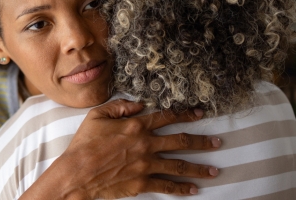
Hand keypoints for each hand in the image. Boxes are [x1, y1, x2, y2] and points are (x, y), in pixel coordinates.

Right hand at [21, 99, 220, 199]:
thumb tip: (139, 104)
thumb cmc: (85, 143)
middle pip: (180, 141)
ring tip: (214, 169)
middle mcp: (146, 144)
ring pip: (178, 165)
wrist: (77, 172)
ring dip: (198, 167)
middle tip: (217, 142)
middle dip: (201, 141)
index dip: (185, 114)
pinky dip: (181, 189)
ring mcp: (146, 165)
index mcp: (137, 126)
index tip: (199, 113)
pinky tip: (193, 190)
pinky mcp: (142, 183)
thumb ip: (120, 106)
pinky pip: (166, 186)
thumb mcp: (98, 115)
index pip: (167, 117)